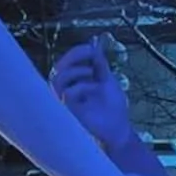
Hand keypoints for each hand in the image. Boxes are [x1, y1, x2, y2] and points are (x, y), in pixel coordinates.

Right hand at [52, 37, 133, 152]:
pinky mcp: (66, 113)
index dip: (77, 53)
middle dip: (73, 56)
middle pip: (57, 68)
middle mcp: (65, 93)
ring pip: (57, 79)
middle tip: (90, 53)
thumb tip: (94, 42)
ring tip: (93, 74)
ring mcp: (64, 104)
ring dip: (76, 71)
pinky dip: (81, 87)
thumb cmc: (112, 111)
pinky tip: (94, 89)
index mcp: (74, 85)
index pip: (66, 63)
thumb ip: (99, 64)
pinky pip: (65, 93)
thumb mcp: (107, 81)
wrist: (118, 132)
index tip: (92, 48)